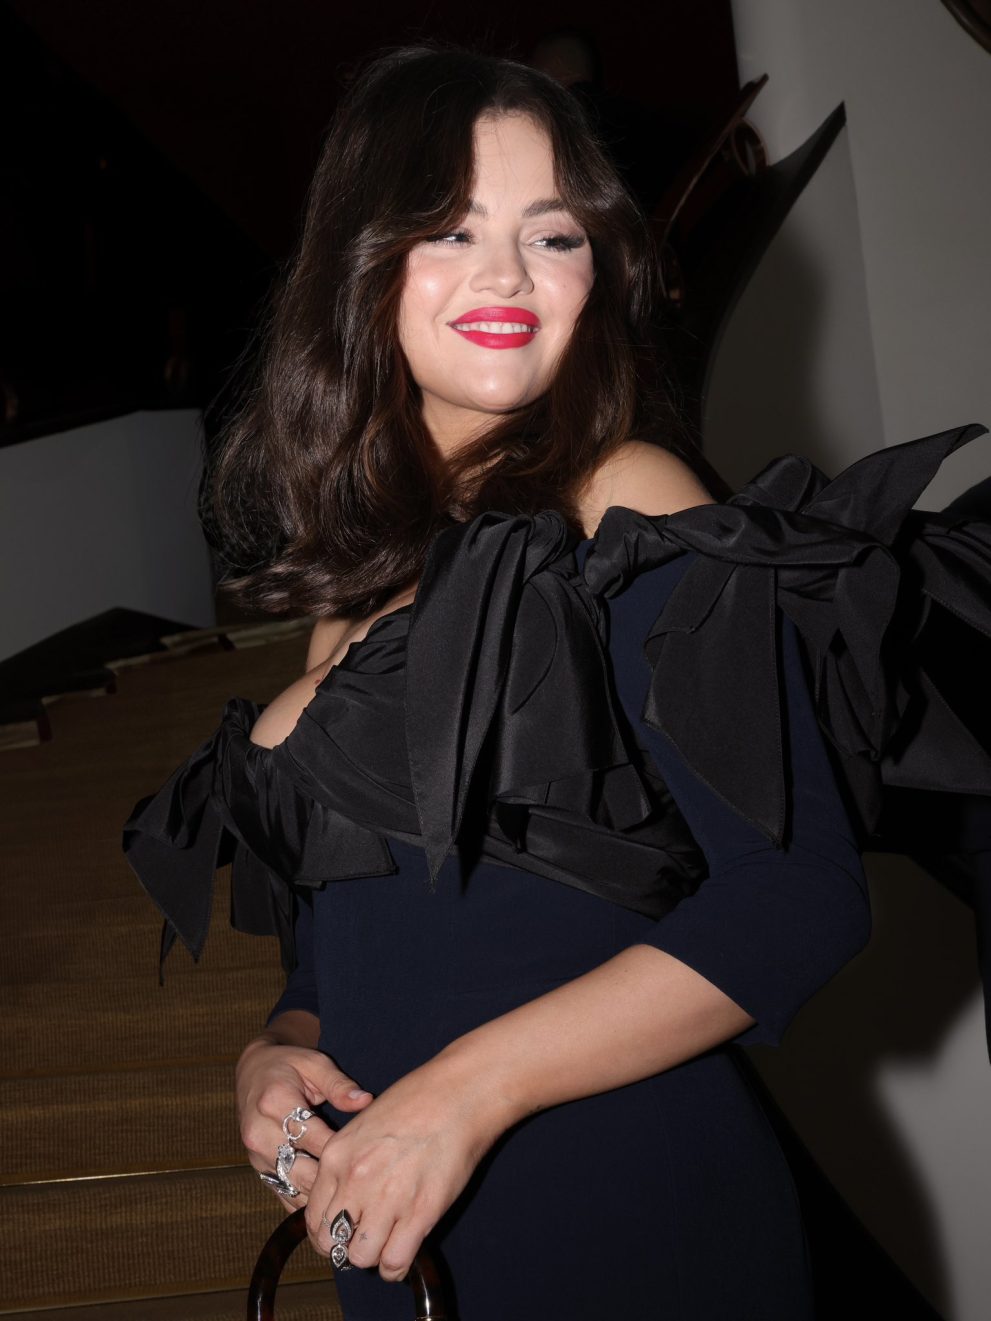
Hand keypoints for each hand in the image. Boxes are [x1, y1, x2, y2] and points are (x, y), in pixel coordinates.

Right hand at [236, 1035, 373, 1207]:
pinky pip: (283, 1194)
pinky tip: (331, 1203)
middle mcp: (259, 1133)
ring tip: (352, 1198)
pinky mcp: (258, 1169)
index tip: (365, 1157)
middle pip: (300, 1169)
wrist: (252, 1073)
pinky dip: (306, 1201)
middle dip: (331, 1179)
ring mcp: (255, 1155)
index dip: (339, 1150)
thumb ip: (339, 1085)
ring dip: (320, 1195)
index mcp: (274, 1102)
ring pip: (292, 1187)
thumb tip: (366, 1101)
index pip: (311, 1136)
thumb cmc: (289, 1066)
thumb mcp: (315, 1064)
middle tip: (364, 1185)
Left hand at [303, 1054, 507, 1282]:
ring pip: (360, 1257)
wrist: (458, 1095)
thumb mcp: (364, 1124)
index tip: (341, 1231)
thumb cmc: (416, 1101)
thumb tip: (345, 1198)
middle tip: (362, 1238)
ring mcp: (387, 1199)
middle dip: (344, 1246)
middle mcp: (355, 1180)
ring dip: (371, 1255)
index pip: (312, 1218)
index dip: (326, 1231)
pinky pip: (394, 1262)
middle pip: (331, 1243)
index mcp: (337, 1156)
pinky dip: (394, 1267)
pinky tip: (401, 1251)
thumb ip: (348, 1162)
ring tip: (385, 1242)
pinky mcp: (420, 1214)